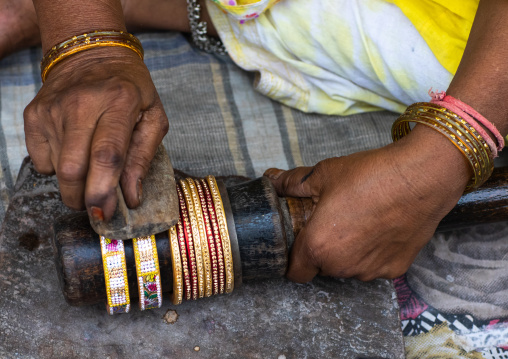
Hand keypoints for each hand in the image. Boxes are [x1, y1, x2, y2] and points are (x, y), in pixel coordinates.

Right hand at [24, 47, 168, 220]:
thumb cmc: (130, 89)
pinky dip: (57, 168)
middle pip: (74, 169)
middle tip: (96, 205)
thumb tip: (132, 197)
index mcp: (119, 101)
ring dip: (74, 183)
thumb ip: (143, 158)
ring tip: (91, 167)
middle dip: (82, 198)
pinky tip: (74, 151)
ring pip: (57, 168)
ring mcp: (53, 109)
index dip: (104, 191)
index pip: (107, 155)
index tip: (106, 214)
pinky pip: (40, 161)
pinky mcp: (33, 114)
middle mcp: (81, 103)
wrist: (91, 53)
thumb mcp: (153, 117)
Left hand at [265, 125, 470, 281]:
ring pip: (348, 268)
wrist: (421, 177)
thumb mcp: (323, 174)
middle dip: (322, 249)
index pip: (294, 272)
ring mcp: (371, 271)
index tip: (298, 245)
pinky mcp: (396, 269)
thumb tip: (272, 180)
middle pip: (322, 267)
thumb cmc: (370, 175)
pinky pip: (374, 265)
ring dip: (347, 253)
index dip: (292, 260)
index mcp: (318, 247)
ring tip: (357, 221)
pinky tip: (379, 228)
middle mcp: (342, 266)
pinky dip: (372, 253)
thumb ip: (292, 182)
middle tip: (330, 222)